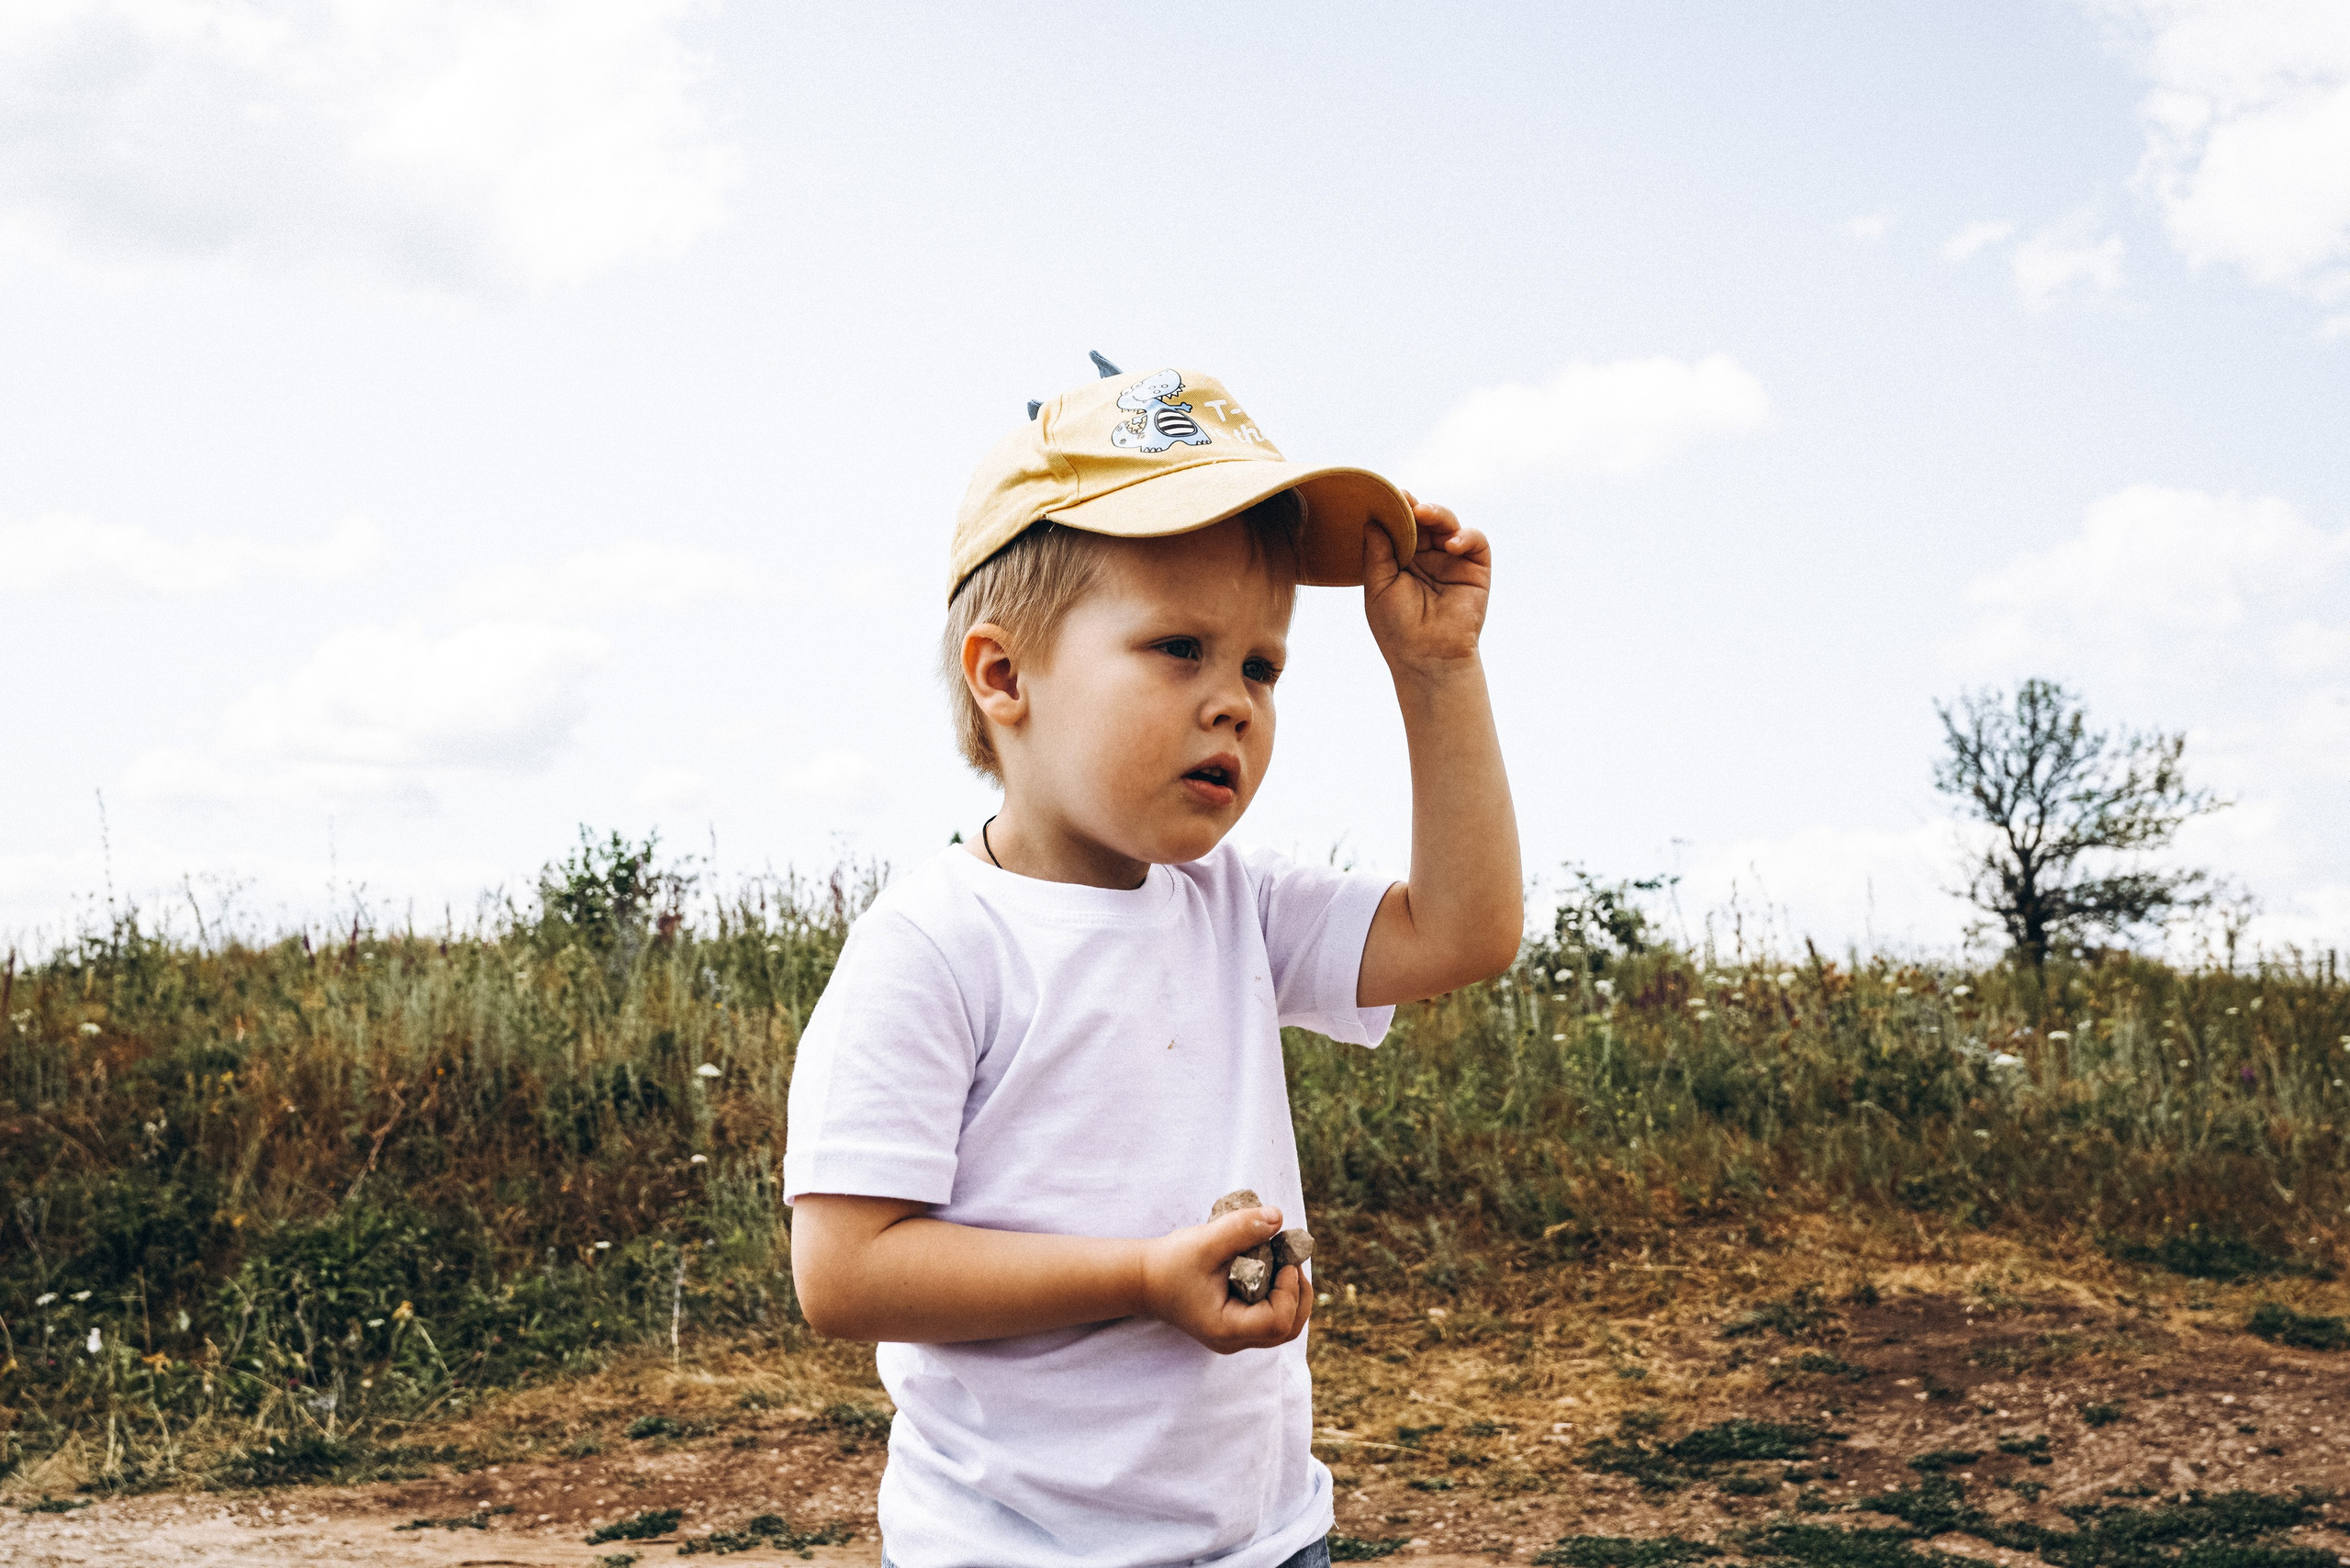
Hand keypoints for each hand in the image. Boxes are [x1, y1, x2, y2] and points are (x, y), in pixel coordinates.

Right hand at [1138, 1205, 1312, 1353]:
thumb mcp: (1204, 1242)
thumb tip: (1278, 1218)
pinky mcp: (1236, 1324)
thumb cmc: (1171, 1263)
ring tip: (1283, 1263)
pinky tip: (1271, 1269)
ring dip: (1292, 1295)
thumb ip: (1240, 1228)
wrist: (1145, 1279)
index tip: (1285, 1261)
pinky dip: (1280, 1295)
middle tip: (1291, 1261)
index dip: (1290, 1291)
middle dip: (1298, 1294)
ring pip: (1283, 1327)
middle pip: (1288, 1329)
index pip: (1278, 1322)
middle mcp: (1234, 1340)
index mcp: (1226, 1328)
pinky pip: (1271, 1317)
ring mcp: (1235, 1335)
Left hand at [1363, 496, 1490, 677]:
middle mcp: (1427, 557)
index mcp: (1401, 560)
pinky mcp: (1476, 569)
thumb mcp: (1378, 587)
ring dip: (1437, 514)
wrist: (1427, 658)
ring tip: (1423, 514)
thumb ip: (1377, 552)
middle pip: (1424, 520)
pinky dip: (1465, 535)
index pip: (1400, 527)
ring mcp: (1452, 561)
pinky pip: (1475, 541)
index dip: (1395, 511)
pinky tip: (1450, 545)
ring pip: (1449, 523)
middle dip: (1414, 507)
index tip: (1385, 497)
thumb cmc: (1397, 628)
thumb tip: (1372, 519)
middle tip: (1404, 500)